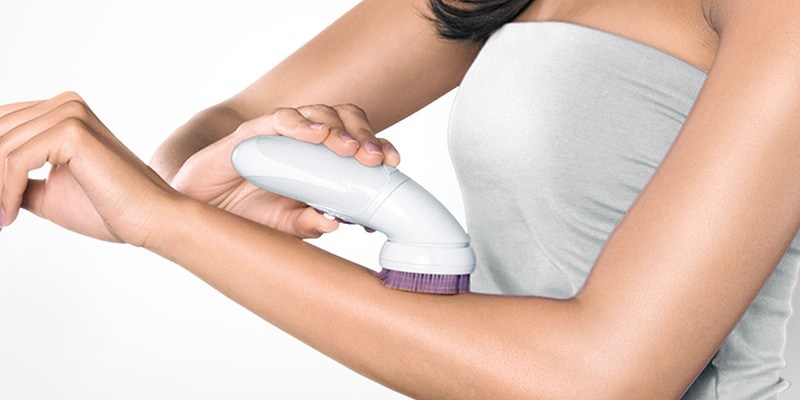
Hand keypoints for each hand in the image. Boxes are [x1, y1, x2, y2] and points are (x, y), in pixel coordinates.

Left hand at [0, 92, 180, 245]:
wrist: (152, 218)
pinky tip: (11, 215)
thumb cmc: (110, 209)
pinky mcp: (73, 132)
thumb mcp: (48, 192)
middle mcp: (66, 104)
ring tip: (1, 216)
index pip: (1, 124)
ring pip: (1, 148)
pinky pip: (15, 160)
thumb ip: (16, 180)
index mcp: (62, 111)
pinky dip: (6, 192)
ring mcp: (71, 113)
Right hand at [170, 103, 399, 237]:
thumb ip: (307, 224)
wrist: (201, 210)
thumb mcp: (283, 227)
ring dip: (337, 127)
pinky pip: (278, 118)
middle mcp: (305, 142)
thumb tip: (334, 225)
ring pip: (318, 113)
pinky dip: (298, 123)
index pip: (358, 142)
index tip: (393, 163)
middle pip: (345, 120)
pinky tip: (312, 133)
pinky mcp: (252, 132)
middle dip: (364, 135)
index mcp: (321, 162)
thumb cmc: (246, 214)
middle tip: (372, 158)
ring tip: (346, 148)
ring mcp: (280, 134)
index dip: (378, 146)